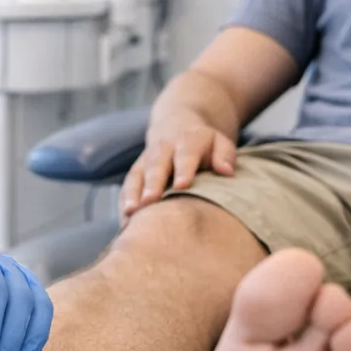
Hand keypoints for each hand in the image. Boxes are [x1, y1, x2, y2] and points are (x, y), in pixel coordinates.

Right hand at [120, 113, 236, 221]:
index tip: (182, 185)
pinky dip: (125, 203)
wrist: (176, 126)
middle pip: (156, 166)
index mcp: (187, 142)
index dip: (183, 169)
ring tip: (130, 213)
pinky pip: (127, 186)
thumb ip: (225, 155)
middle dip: (152, 183)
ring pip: (137, 176)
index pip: (186, 155)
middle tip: (150, 200)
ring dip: (132, 194)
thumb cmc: (203, 144)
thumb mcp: (219, 142)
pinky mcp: (136, 172)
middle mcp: (163, 149)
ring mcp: (146, 160)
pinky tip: (125, 223)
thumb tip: (226, 171)